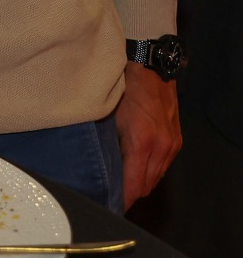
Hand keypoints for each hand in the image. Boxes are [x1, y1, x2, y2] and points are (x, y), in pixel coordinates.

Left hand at [114, 61, 179, 207]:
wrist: (149, 68)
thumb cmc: (121, 88)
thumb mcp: (106, 115)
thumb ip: (106, 143)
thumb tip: (96, 165)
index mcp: (142, 144)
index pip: (133, 186)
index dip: (122, 199)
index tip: (108, 204)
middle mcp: (161, 148)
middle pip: (146, 186)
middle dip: (129, 194)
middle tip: (110, 195)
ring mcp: (171, 145)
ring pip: (155, 177)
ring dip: (140, 183)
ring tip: (121, 185)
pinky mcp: (176, 140)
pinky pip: (163, 165)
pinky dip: (150, 171)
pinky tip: (135, 168)